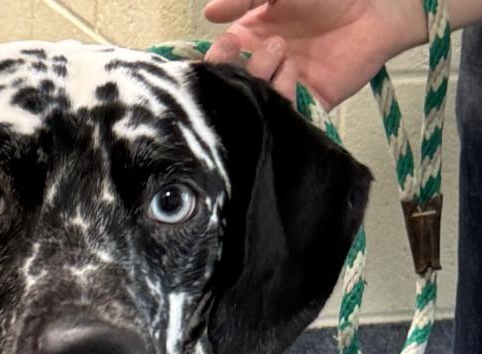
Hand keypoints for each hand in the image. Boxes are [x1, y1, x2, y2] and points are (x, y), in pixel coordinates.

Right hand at [203, 0, 425, 108]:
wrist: (374, 10)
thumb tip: (208, 12)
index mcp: (248, 41)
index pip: (217, 60)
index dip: (216, 56)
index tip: (229, 43)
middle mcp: (259, 68)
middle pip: (227, 87)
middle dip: (233, 72)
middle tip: (255, 51)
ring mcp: (278, 88)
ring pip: (250, 102)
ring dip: (260, 77)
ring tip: (284, 53)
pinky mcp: (301, 105)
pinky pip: (279, 114)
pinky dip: (280, 95)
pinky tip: (295, 71)